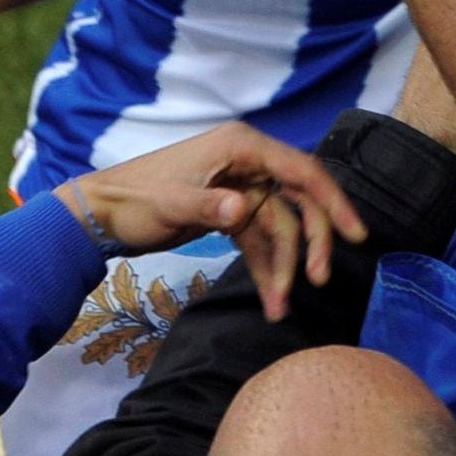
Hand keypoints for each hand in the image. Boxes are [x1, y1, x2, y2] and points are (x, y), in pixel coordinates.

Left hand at [60, 120, 367, 320]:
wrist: (100, 214)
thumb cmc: (133, 199)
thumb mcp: (170, 203)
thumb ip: (209, 205)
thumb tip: (244, 210)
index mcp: (242, 147)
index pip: (302, 171)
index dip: (332, 201)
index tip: (355, 233)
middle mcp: (250, 164)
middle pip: (299, 202)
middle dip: (310, 243)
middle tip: (319, 279)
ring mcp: (243, 189)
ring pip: (281, 227)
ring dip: (284, 267)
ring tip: (280, 307)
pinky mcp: (233, 213)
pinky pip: (260, 241)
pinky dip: (266, 269)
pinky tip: (271, 299)